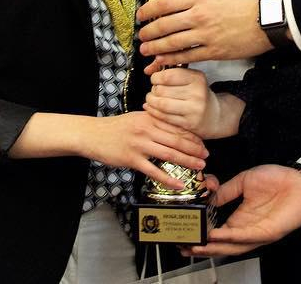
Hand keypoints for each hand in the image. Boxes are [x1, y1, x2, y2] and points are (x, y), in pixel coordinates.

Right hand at [86, 111, 207, 190]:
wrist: (93, 134)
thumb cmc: (116, 127)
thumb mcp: (137, 118)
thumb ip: (154, 121)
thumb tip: (173, 128)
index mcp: (150, 118)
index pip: (176, 127)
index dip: (192, 136)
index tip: (203, 143)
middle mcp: (147, 129)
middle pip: (177, 140)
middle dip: (194, 148)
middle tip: (207, 155)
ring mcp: (140, 145)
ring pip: (169, 154)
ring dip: (187, 161)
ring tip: (199, 166)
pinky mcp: (132, 159)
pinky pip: (154, 171)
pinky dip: (168, 178)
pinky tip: (179, 184)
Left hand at [138, 0, 270, 68]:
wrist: (265, 20)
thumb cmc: (242, 4)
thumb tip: (174, 7)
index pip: (165, 3)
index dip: (149, 10)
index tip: (141, 15)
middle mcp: (199, 15)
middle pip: (164, 25)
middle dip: (148, 32)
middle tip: (141, 37)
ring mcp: (206, 35)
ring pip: (172, 43)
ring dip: (155, 48)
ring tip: (146, 51)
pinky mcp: (213, 51)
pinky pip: (187, 57)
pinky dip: (171, 60)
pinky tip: (162, 61)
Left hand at [145, 68, 242, 138]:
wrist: (213, 116)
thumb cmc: (196, 94)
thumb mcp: (190, 78)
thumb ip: (171, 71)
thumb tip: (148, 69)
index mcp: (197, 78)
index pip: (169, 75)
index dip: (156, 77)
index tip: (155, 79)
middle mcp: (197, 93)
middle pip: (163, 90)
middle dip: (153, 90)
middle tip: (153, 91)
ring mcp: (194, 109)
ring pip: (162, 104)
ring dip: (151, 101)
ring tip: (151, 99)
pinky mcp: (189, 123)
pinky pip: (164, 117)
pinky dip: (154, 112)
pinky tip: (152, 108)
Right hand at [182, 164, 300, 257]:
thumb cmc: (277, 179)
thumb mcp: (244, 181)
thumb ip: (226, 190)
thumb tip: (208, 194)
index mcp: (240, 218)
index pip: (217, 232)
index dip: (201, 234)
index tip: (184, 232)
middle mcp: (246, 229)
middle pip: (221, 245)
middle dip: (202, 247)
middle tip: (182, 246)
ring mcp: (257, 233)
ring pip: (231, 246)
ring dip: (213, 247)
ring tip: (194, 245)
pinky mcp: (267, 233)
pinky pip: (246, 237)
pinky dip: (231, 237)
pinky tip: (217, 235)